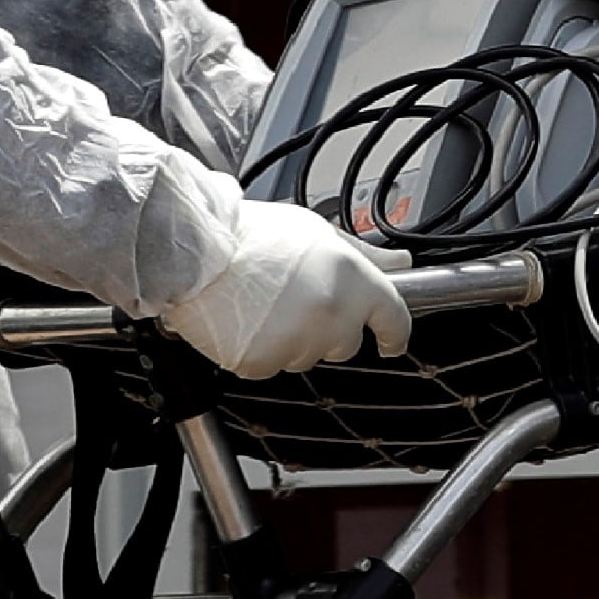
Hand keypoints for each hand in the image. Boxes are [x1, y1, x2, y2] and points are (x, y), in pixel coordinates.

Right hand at [163, 200, 415, 378]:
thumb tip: (399, 262)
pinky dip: (261, 351)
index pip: (393, 318)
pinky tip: (247, 321)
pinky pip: (271, 366)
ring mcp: (297, 342)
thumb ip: (365, 255)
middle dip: (329, 329)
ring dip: (293, 340)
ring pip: (307, 357)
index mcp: (353, 281)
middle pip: (347, 344)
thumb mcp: (319, 232)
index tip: (391, 341)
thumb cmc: (255, 235)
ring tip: (266, 304)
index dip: (395, 333)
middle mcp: (331, 315)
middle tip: (298, 300)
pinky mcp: (261, 362)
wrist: (198, 250)